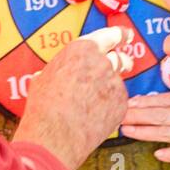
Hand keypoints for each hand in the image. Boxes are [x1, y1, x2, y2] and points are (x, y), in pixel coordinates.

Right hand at [13, 26, 131, 169]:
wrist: (56, 134)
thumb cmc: (45, 105)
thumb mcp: (43, 78)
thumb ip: (56, 71)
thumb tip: (44, 75)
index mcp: (82, 49)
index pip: (110, 35)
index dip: (120, 35)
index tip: (126, 35)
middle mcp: (102, 61)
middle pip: (120, 58)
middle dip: (122, 62)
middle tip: (120, 67)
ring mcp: (114, 82)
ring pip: (118, 81)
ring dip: (112, 87)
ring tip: (98, 100)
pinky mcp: (121, 103)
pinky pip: (119, 101)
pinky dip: (112, 105)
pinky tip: (97, 115)